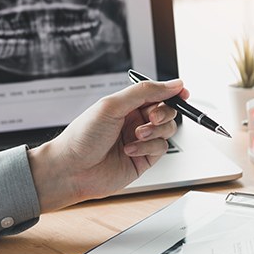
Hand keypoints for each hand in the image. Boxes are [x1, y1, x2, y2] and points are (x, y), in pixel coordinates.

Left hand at [28, 79, 188, 211]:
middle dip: (163, 113)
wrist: (71, 170)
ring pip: (168, 129)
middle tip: (151, 117)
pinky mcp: (144, 159)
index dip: (172, 92)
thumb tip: (173, 84)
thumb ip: (145, 92)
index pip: (157, 94)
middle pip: (166, 111)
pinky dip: (148, 147)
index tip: (182, 92)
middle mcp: (135, 121)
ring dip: (155, 131)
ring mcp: (141, 140)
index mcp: (127, 105)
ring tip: (137, 135)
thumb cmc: (83, 136)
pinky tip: (130, 150)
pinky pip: (161, 148)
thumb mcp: (113, 105)